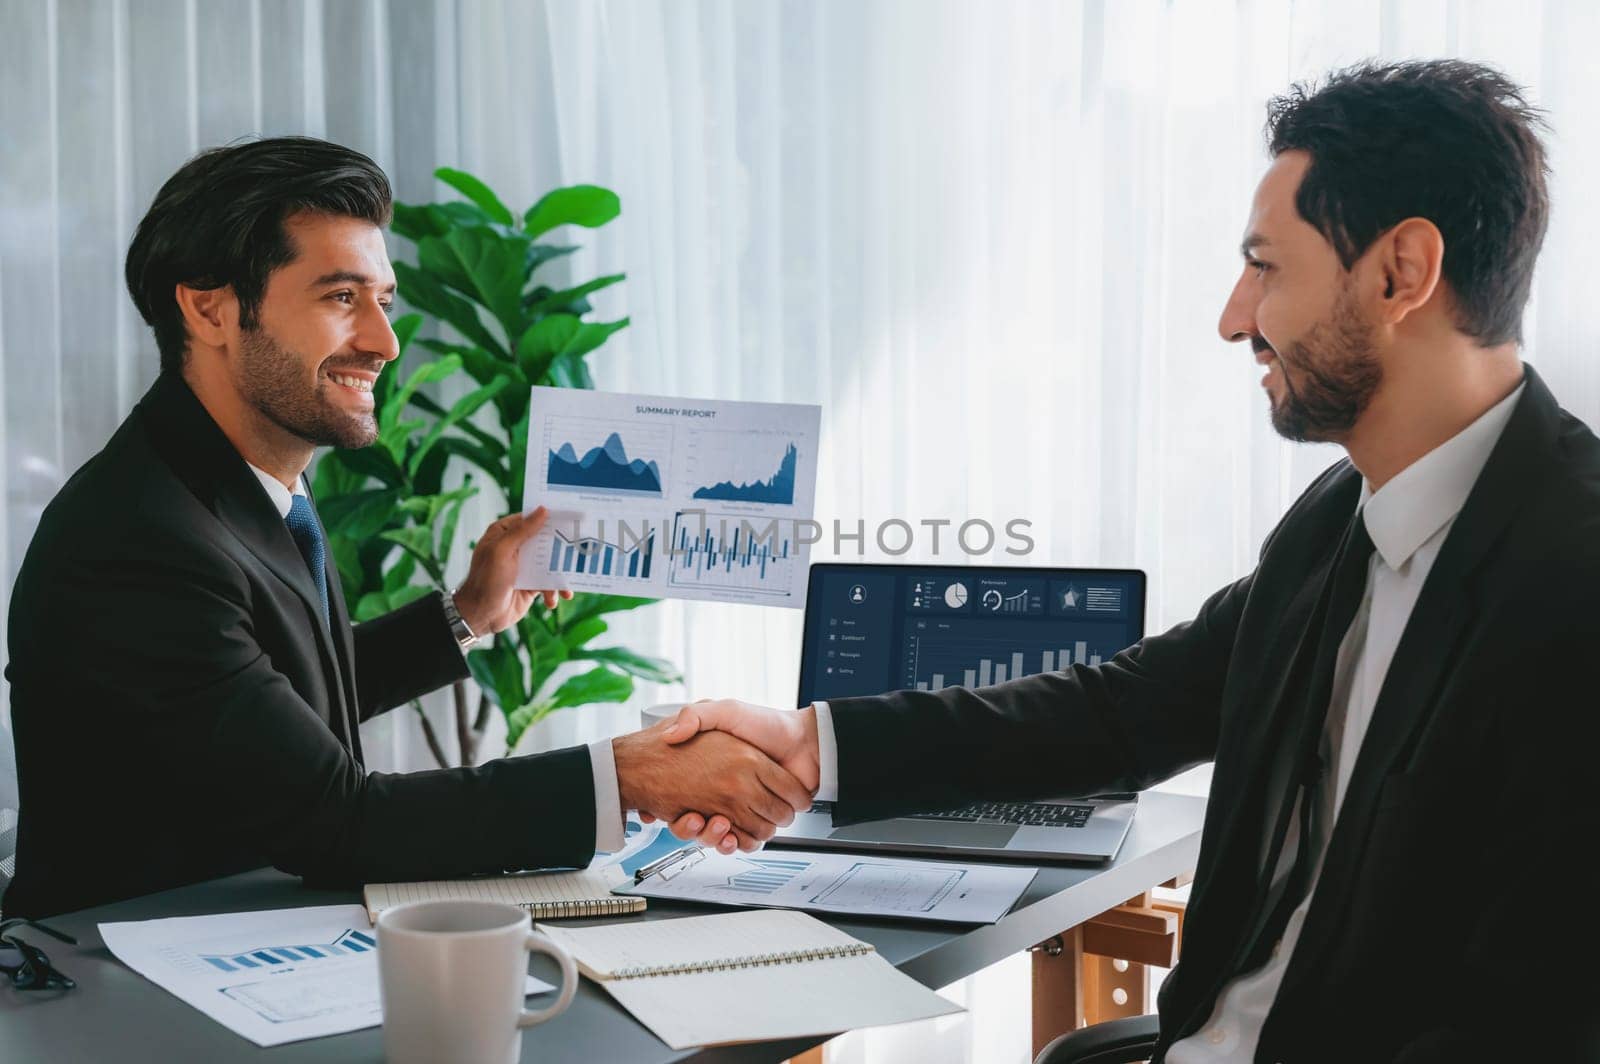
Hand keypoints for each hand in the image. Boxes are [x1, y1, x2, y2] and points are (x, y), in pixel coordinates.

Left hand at [453, 506, 572, 632]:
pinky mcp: (531, 584)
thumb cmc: (485, 580)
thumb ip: (523, 531)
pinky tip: (553, 600)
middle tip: (579, 547)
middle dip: (561, 547)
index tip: (569, 516)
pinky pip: (549, 582)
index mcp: (504, 534)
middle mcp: (515, 548)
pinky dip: (554, 591)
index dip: (548, 517)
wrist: (481, 615)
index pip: (529, 519)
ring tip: (566, 587)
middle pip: (544, 540)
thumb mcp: (502, 551)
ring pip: (551, 563)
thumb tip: (542, 510)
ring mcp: (524, 566)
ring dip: (560, 574)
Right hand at [612, 719, 812, 852]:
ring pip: (718, 835)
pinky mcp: (762, 820)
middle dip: (694, 827)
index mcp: (716, 771)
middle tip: (694, 819)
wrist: (805, 741)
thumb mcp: (725, 711)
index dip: (676, 808)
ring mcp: (744, 807)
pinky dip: (735, 844)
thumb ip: (696, 716)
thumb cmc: (767, 724)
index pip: (683, 798)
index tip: (672, 809)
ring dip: (713, 837)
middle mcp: (728, 791)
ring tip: (714, 824)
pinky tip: (730, 836)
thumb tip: (670, 735)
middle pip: (699, 822)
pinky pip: (742, 841)